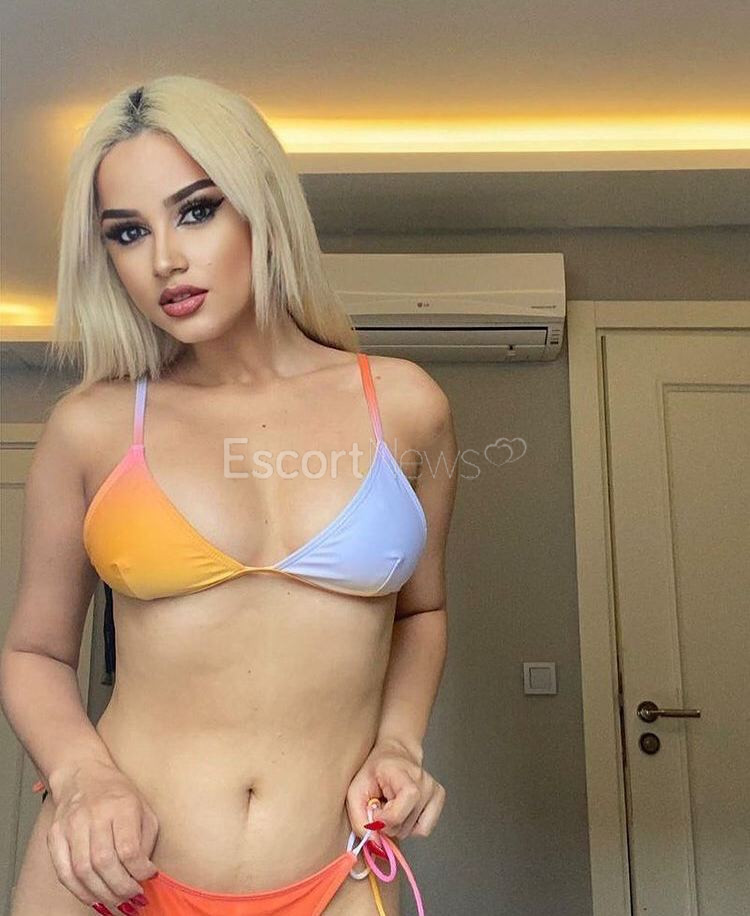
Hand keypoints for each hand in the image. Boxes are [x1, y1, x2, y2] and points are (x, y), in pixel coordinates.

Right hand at [45, 759, 158, 913]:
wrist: (83, 775)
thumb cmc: (116, 794)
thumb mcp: (143, 808)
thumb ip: (146, 840)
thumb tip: (145, 872)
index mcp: (121, 806)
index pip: (128, 848)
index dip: (139, 870)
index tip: (147, 877)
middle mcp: (94, 815)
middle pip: (104, 863)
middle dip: (120, 888)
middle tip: (132, 897)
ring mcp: (71, 826)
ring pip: (83, 871)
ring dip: (101, 894)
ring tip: (116, 900)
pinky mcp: (55, 836)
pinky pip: (64, 872)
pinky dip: (79, 891)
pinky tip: (93, 896)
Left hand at [346, 737, 445, 840]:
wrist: (395, 754)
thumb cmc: (374, 771)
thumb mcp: (356, 790)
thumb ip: (359, 817)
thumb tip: (374, 841)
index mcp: (402, 773)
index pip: (401, 807)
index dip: (385, 819)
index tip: (374, 815)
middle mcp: (423, 781)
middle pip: (404, 824)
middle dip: (387, 824)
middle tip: (381, 807)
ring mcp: (434, 789)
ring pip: (413, 830)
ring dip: (398, 825)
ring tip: (392, 807)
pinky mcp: (439, 797)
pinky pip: (425, 829)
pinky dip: (411, 827)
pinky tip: (403, 812)